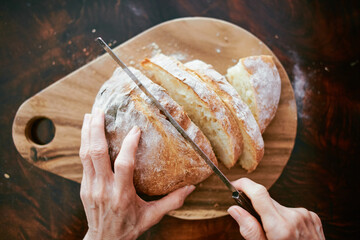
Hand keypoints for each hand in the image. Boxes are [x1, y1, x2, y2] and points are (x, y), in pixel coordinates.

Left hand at [79, 109, 194, 239]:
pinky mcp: (84, 186)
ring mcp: (91, 186)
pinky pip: (82, 161)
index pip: (124, 164)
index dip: (129, 145)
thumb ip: (171, 202)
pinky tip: (87, 133)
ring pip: (86, 155)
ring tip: (90, 115)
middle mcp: (104, 188)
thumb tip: (191, 188)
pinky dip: (84, 144)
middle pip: (97, 153)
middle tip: (100, 111)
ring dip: (87, 133)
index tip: (136, 130)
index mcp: (122, 194)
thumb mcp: (152, 216)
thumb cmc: (129, 227)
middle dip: (97, 130)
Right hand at [228, 178, 324, 239]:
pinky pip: (291, 212)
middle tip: (258, 227)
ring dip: (273, 216)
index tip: (234, 185)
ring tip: (277, 234)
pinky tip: (289, 233)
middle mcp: (294, 217)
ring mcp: (305, 216)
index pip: (259, 194)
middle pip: (267, 201)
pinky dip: (286, 219)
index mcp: (281, 227)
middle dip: (258, 208)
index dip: (244, 185)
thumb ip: (249, 230)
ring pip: (279, 207)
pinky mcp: (312, 216)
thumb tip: (234, 209)